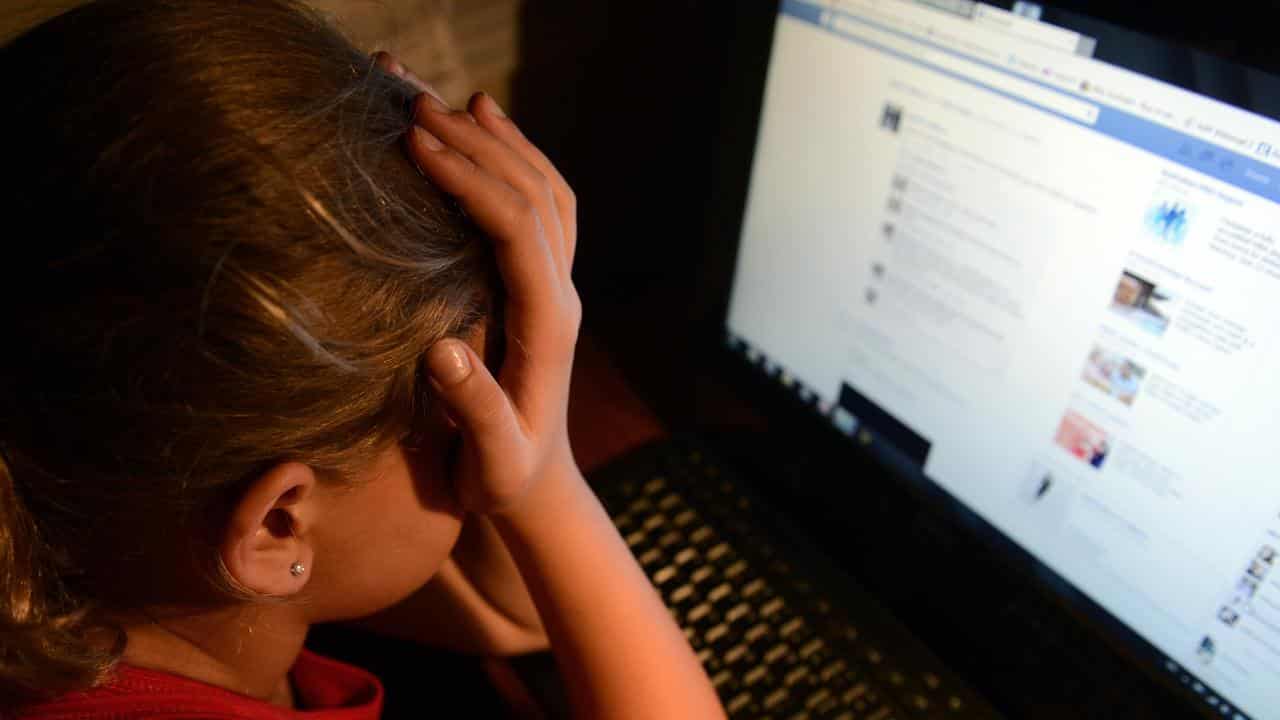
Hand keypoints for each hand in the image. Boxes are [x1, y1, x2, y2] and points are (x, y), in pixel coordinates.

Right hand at [378, 54, 580, 516]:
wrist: (535, 490)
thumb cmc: (503, 479)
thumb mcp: (491, 460)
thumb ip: (476, 410)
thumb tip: (443, 352)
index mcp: (548, 323)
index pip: (515, 229)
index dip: (469, 181)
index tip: (415, 145)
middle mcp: (560, 294)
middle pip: (533, 195)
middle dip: (478, 144)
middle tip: (416, 103)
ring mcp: (557, 287)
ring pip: (545, 193)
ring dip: (502, 144)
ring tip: (453, 101)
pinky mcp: (543, 289)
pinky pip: (545, 211)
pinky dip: (519, 165)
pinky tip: (490, 139)